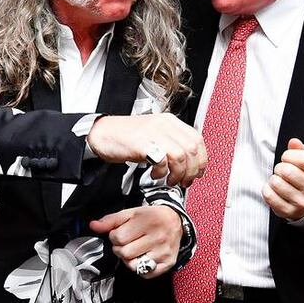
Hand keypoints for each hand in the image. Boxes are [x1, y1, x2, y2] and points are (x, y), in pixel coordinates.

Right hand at [87, 114, 206, 186]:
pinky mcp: (143, 143)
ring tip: (170, 180)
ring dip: (178, 173)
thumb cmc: (126, 137)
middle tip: (186, 181)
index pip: (197, 139)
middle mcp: (164, 125)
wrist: (102, 133)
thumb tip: (189, 161)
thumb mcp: (154, 134)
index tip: (198, 172)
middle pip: (192, 149)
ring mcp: (154, 133)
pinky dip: (162, 172)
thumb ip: (171, 142)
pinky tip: (156, 175)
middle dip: (192, 170)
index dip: (201, 159)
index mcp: (170, 121)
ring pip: (180, 156)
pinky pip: (162, 160)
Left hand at [90, 205, 182, 277]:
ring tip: (134, 250)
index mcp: (147, 221)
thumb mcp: (131, 213)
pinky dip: (140, 268)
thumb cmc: (151, 217)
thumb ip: (111, 220)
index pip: (118, 238)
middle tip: (127, 242)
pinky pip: (145, 274)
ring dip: (129, 259)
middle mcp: (157, 237)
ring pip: (133, 265)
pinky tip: (143, 257)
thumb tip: (94, 226)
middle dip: (120, 249)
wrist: (175, 221)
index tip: (120, 233)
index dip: (114, 237)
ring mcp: (163, 252)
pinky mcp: (168, 263)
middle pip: (124, 253)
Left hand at [262, 137, 303, 220]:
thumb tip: (293, 142)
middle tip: (281, 171)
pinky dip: (267, 190)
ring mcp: (303, 202)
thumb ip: (299, 150)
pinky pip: (269, 195)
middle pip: (287, 170)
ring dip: (273, 179)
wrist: (303, 205)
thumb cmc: (301, 178)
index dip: (289, 155)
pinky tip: (272, 190)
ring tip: (278, 181)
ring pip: (277, 183)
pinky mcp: (289, 212)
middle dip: (279, 168)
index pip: (303, 158)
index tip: (286, 157)